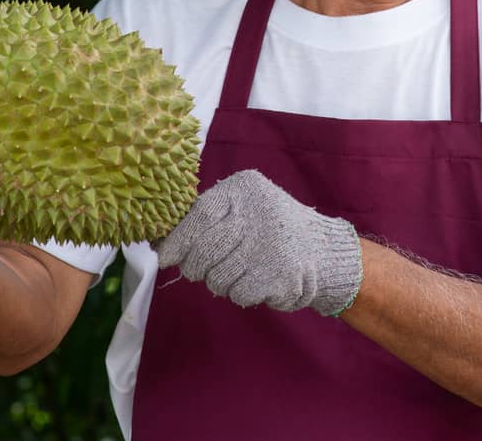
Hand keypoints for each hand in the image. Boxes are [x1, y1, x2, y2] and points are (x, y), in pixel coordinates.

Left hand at [158, 169, 362, 315]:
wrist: (322, 250)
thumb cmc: (268, 228)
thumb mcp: (242, 207)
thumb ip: (205, 219)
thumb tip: (160, 243)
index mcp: (245, 189)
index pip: (199, 215)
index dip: (178, 240)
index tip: (165, 256)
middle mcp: (258, 212)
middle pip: (204, 250)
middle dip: (195, 267)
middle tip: (199, 270)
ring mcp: (271, 244)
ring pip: (217, 277)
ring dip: (220, 282)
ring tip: (237, 271)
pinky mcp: (280, 275)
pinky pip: (238, 293)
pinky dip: (240, 293)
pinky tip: (256, 281)